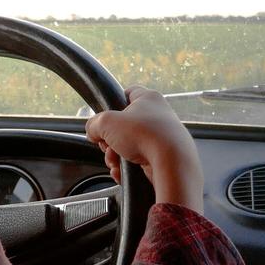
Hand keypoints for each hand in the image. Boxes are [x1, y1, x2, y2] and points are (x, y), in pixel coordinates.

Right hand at [85, 85, 204, 213]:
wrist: (171, 164)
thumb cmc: (145, 136)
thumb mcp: (107, 123)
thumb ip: (94, 124)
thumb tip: (93, 132)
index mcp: (149, 98)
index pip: (127, 93)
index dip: (113, 104)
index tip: (105, 117)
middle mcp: (158, 115)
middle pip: (124, 125)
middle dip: (110, 139)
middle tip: (107, 145)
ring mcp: (162, 137)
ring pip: (129, 145)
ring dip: (116, 155)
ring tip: (115, 161)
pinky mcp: (163, 157)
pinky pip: (138, 161)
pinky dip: (127, 167)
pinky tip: (122, 171)